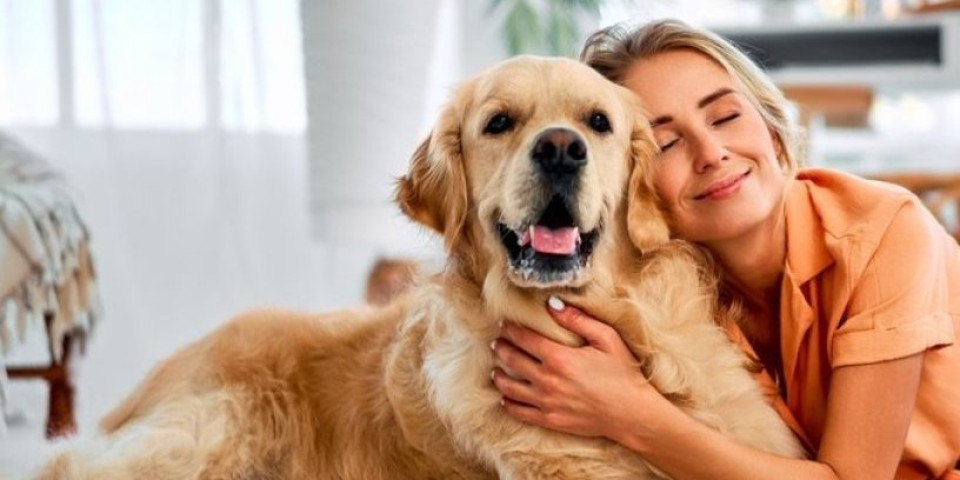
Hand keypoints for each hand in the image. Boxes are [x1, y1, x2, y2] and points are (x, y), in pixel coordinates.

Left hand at [491, 296, 657, 440]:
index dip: (511, 330)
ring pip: (510, 388)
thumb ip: (577, 319)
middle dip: (501, 349)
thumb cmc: (623, 373)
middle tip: (496, 343)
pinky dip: (508, 404)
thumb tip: (551, 303)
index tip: (504, 324)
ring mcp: (547, 402)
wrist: (632, 414)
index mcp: (559, 358)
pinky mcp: (550, 420)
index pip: (524, 339)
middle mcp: (547, 380)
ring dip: (499, 377)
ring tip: (495, 370)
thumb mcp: (606, 339)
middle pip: (512, 361)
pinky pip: (520, 412)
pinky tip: (505, 398)